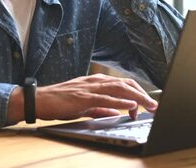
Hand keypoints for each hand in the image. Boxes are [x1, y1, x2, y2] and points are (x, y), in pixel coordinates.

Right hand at [35, 74, 157, 120]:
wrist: (40, 100)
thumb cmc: (60, 102)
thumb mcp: (85, 106)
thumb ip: (102, 109)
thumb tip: (119, 113)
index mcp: (96, 82)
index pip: (123, 84)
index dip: (138, 92)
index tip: (148, 104)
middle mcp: (95, 81)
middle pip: (125, 84)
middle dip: (143, 94)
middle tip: (155, 106)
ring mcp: (90, 88)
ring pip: (119, 89)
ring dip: (137, 97)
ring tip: (149, 105)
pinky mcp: (84, 97)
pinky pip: (105, 99)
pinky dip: (120, 102)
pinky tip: (131, 106)